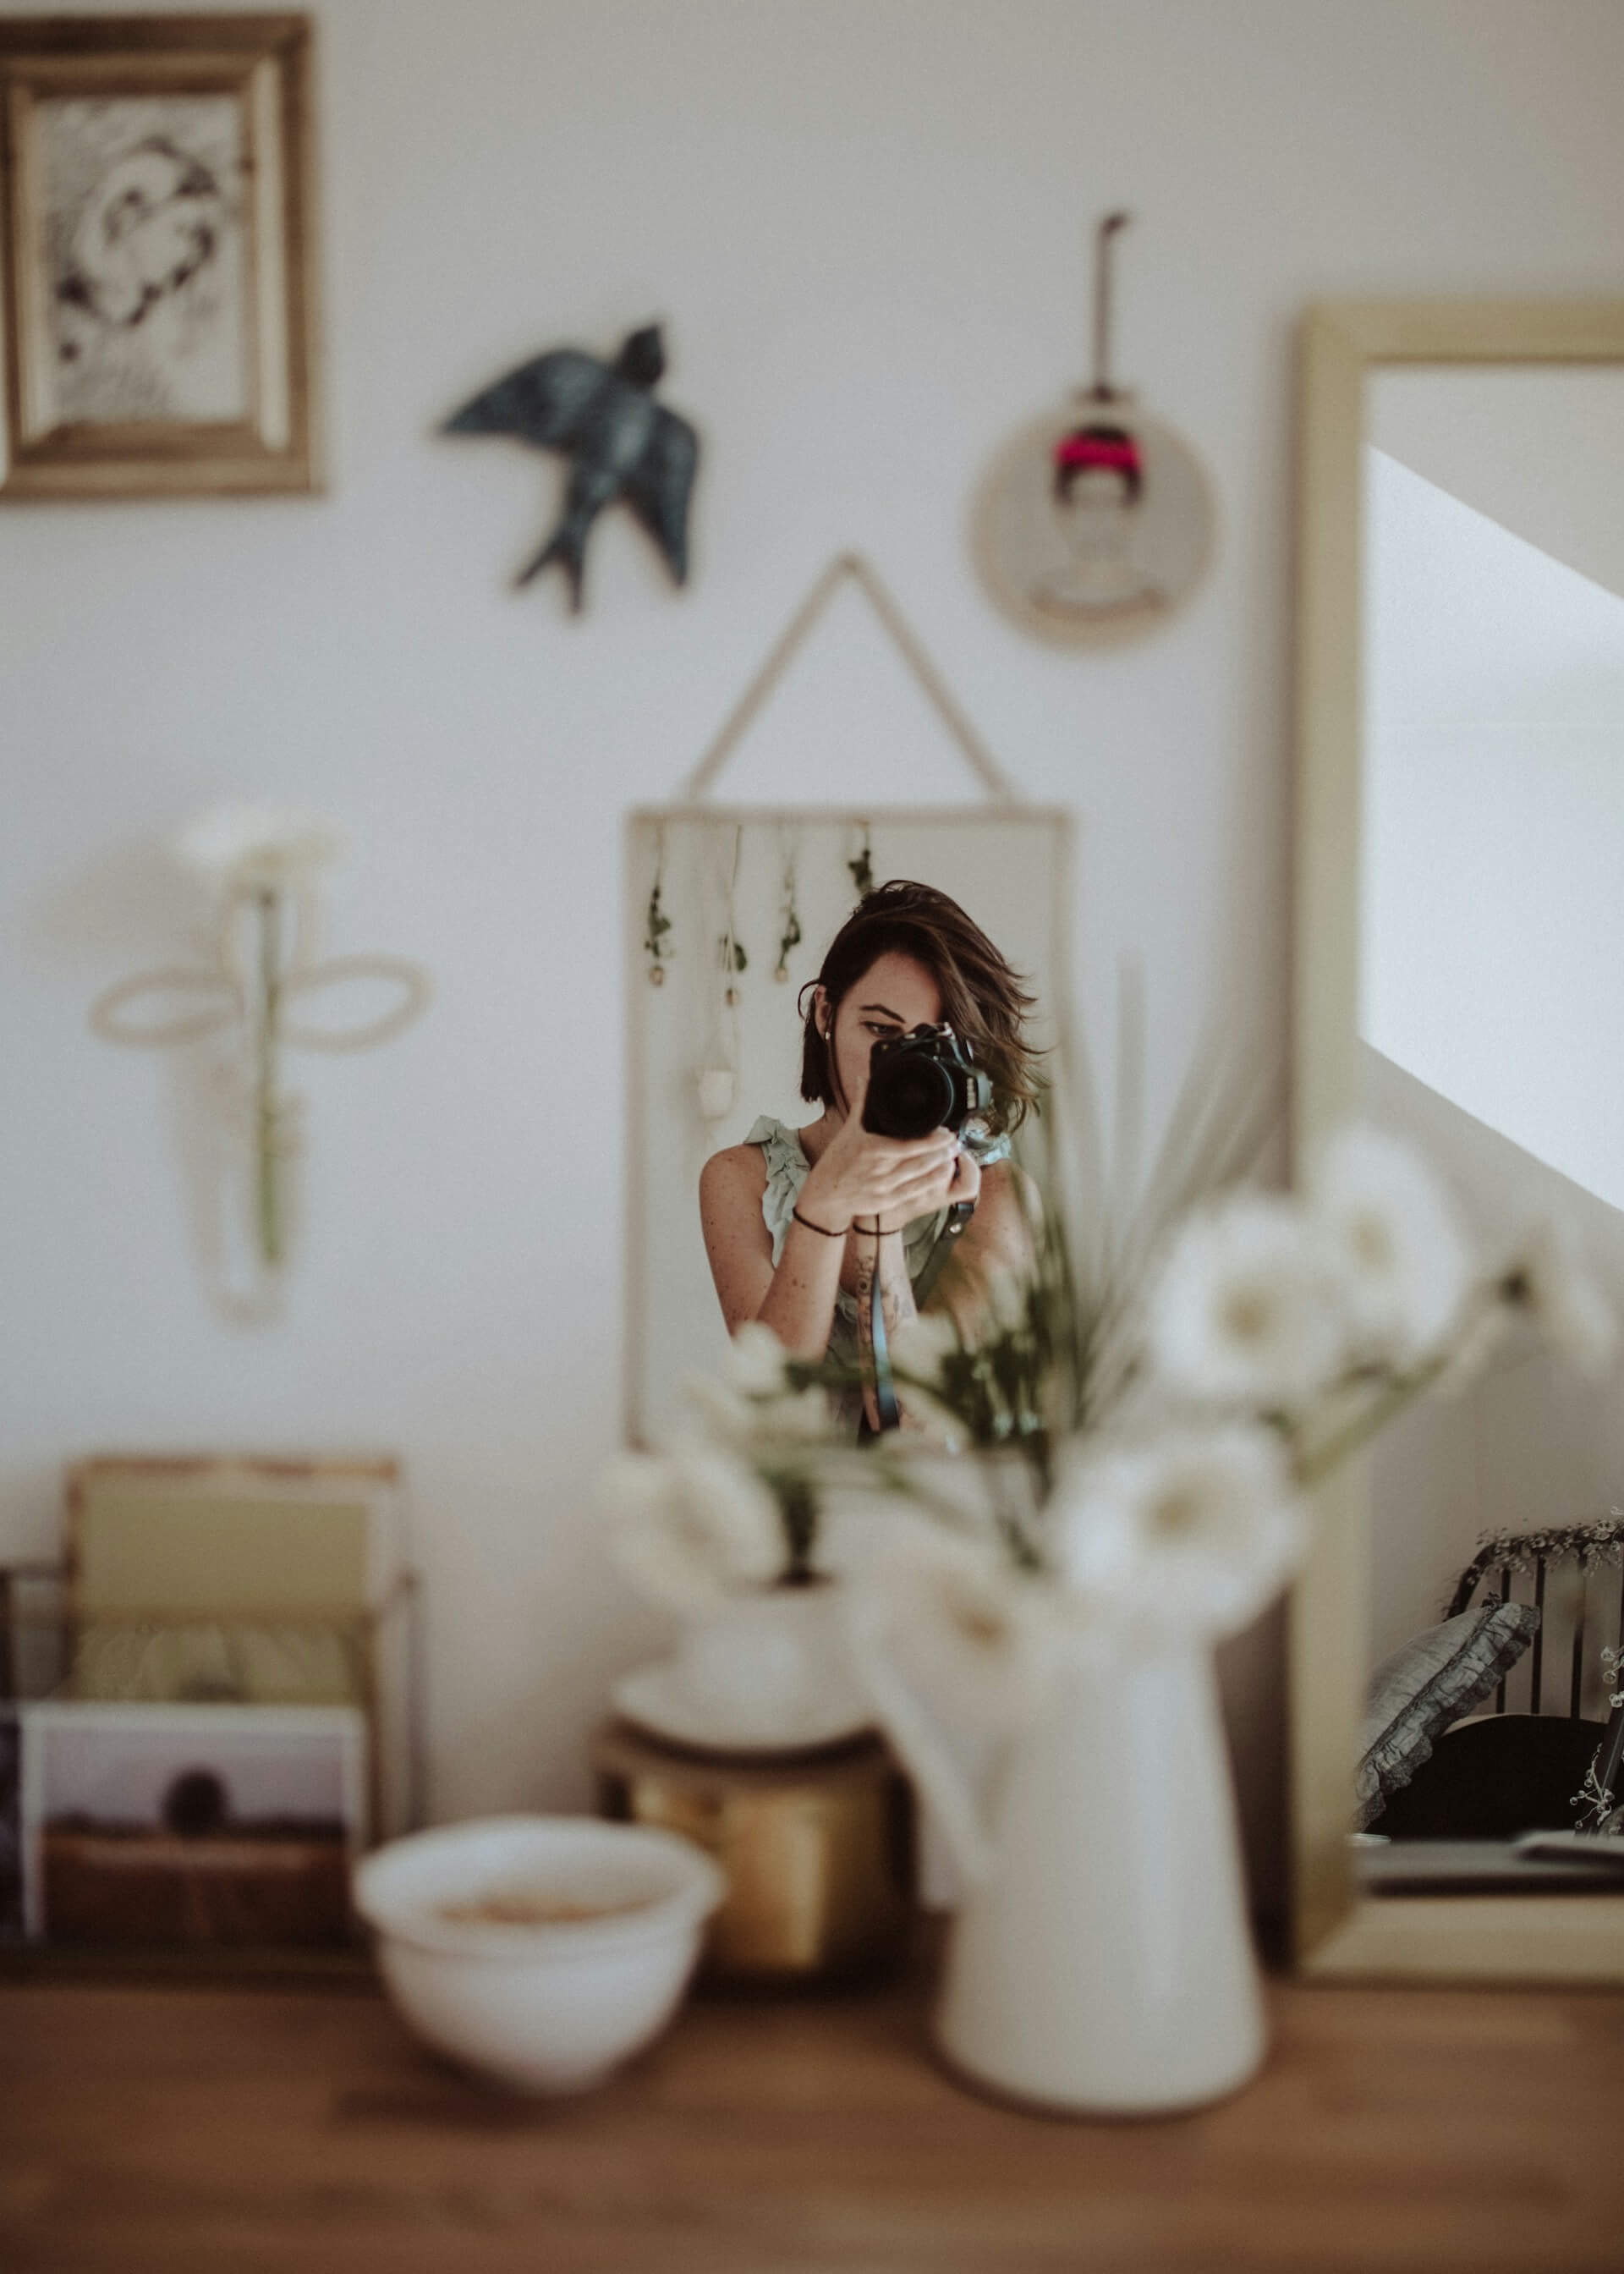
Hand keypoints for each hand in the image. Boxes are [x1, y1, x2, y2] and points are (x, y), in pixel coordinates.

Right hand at [800, 1115, 961, 1236]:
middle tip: (957, 1141)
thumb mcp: (849, 1131)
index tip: (947, 1132)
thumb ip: (862, 1104)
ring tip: (954, 1155)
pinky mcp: (886, 1202)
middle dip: (942, 1152)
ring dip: (941, 1166)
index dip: (932, 1140)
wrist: (825, 1194)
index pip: (909, 1145)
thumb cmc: (837, 1160)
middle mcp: (879, 1171)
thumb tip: (865, 1079)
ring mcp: (883, 1189)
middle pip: (919, 1161)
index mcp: (871, 1150)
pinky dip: (930, 1183)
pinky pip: (914, 1192)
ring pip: (920, 1177)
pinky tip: (941, 1174)